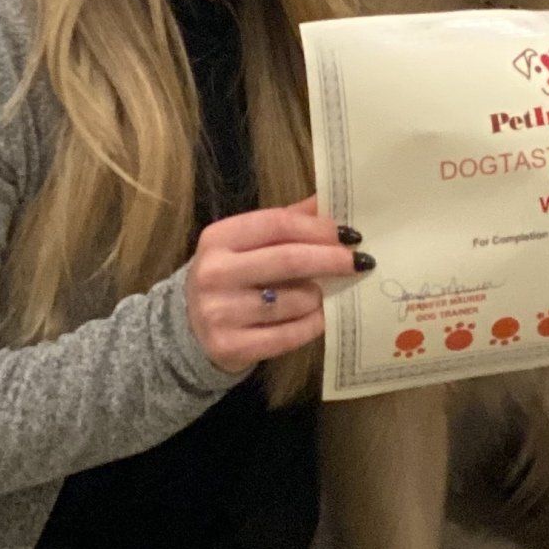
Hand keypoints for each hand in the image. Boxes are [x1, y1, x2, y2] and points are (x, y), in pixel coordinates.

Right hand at [184, 196, 370, 375]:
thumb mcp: (245, 244)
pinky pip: (290, 335)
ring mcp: (220, 312)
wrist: (187, 330)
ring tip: (323, 293)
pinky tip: (320, 317)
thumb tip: (328, 201)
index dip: (318, 227)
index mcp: (218, 238)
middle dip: (332, 259)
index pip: (278, 224)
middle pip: (289, 260)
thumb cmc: (229, 277)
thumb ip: (285, 222)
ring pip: (295, 300)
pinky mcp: (231, 347)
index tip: (349, 233)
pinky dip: (313, 324)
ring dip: (320, 296)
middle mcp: (215, 273)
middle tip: (360, 260)